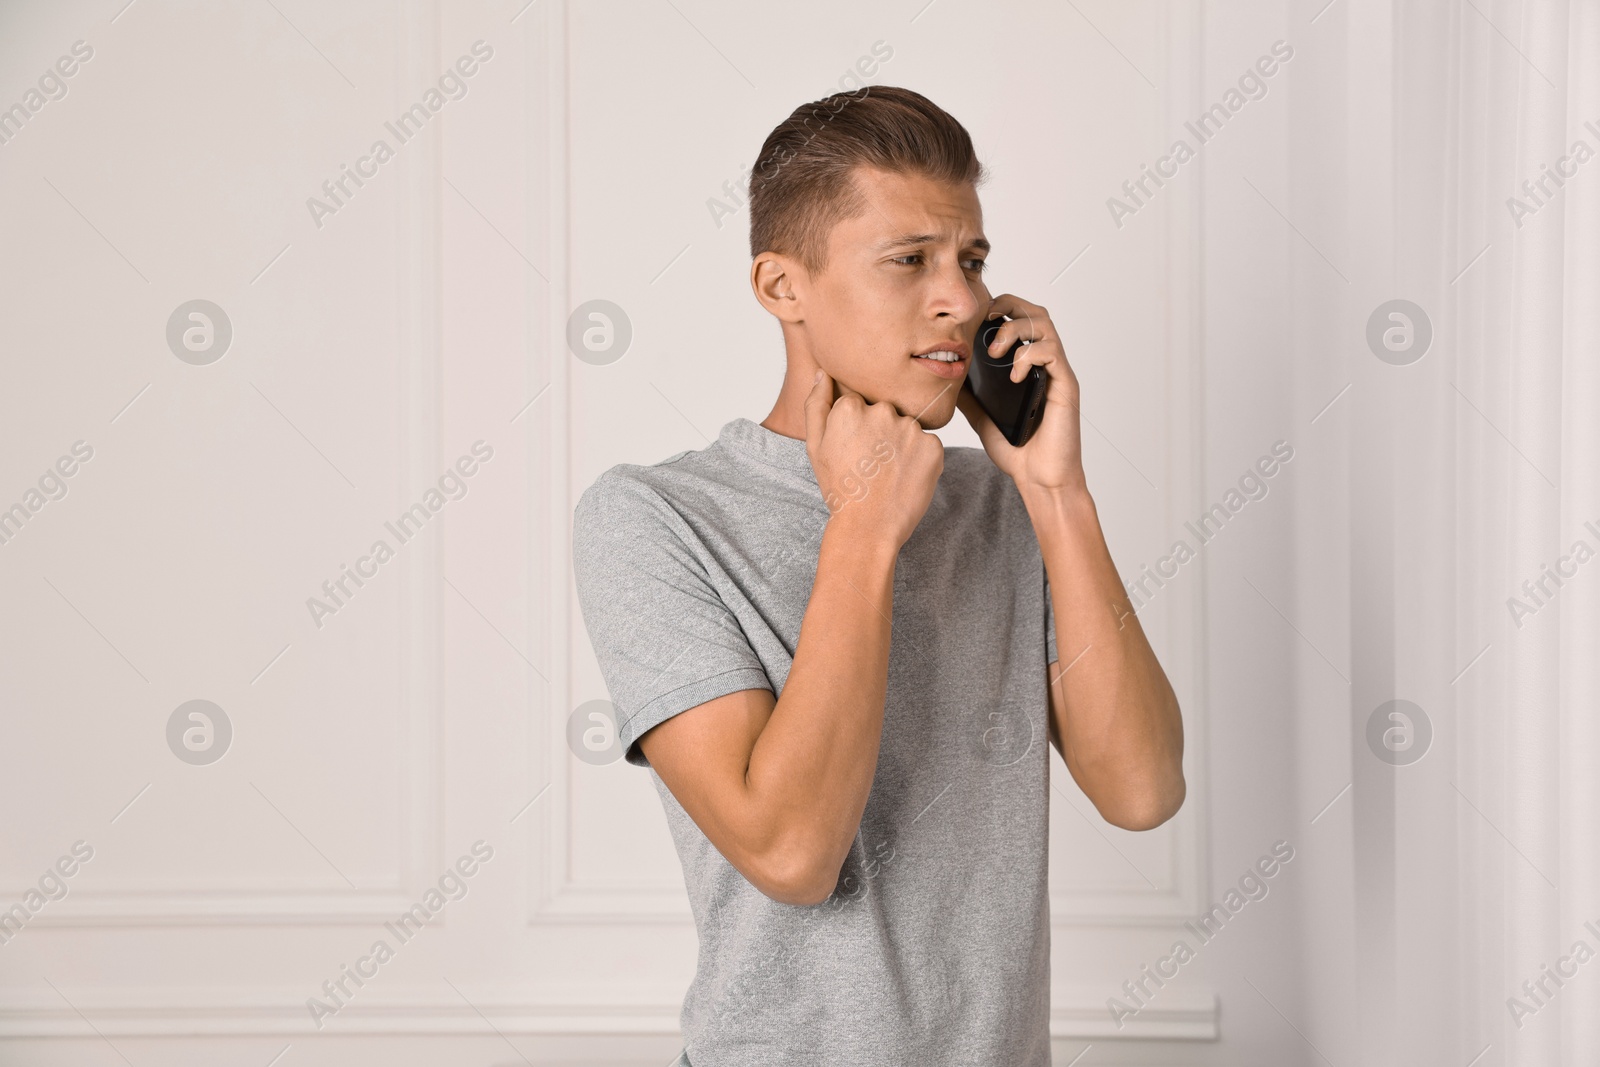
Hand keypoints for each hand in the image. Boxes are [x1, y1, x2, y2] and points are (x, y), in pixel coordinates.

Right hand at [804, 368, 943, 549]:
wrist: (868, 527)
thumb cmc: (839, 488)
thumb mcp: (815, 445)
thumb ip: (817, 403)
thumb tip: (823, 373)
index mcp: (851, 407)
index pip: (859, 403)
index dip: (857, 429)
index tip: (855, 451)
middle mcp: (883, 411)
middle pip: (886, 412)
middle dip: (881, 432)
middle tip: (871, 465)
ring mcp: (911, 428)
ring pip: (907, 428)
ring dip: (901, 445)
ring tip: (888, 473)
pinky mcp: (934, 446)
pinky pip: (927, 444)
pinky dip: (920, 459)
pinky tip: (905, 478)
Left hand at [955, 294, 1085, 495]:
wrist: (1040, 479)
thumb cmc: (1018, 450)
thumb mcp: (982, 417)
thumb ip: (970, 395)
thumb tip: (946, 375)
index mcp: (1026, 366)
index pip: (1018, 319)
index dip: (999, 308)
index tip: (976, 316)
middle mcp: (1044, 364)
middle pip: (1034, 312)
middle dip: (1008, 305)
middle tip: (985, 320)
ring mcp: (1056, 373)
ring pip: (1044, 325)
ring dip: (1014, 329)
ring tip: (995, 351)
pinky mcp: (1065, 385)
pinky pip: (1051, 353)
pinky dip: (1028, 355)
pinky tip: (1013, 375)